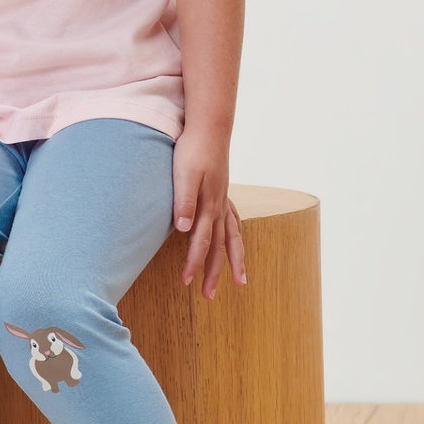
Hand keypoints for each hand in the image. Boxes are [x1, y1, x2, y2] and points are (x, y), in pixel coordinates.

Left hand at [171, 125, 245, 298]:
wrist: (209, 127)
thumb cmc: (192, 150)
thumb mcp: (183, 175)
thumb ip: (184, 202)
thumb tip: (184, 230)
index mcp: (210, 206)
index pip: (201, 243)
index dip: (194, 264)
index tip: (186, 283)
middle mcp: (220, 206)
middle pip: (221, 247)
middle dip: (215, 273)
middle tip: (210, 296)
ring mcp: (224, 199)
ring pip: (233, 236)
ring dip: (235, 260)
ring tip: (240, 281)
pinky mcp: (223, 191)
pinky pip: (234, 220)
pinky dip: (236, 236)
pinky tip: (235, 242)